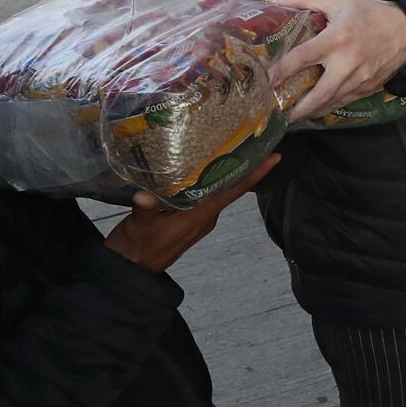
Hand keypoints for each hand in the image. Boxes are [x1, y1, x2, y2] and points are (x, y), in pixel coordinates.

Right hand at [104, 155, 278, 274]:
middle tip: (250, 136)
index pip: (234, 191)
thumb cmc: (136, 248)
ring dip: (223, 169)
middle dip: (241, 163)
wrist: (130, 269)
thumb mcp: (138, 227)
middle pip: (229, 186)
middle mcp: (205, 215)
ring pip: (216, 189)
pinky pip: (203, 194)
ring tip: (229, 141)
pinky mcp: (187, 217)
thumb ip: (144, 210)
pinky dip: (206, 178)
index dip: (255, 174)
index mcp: (201, 216)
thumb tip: (144, 196)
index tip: (274, 157)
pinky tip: (200, 162)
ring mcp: (197, 217)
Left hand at [270, 0, 405, 120]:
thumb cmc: (370, 14)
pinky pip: (346, 101)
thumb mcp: (338, 1)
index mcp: (337, 39)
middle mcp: (348, 63)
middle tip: (281, 115)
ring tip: (297, 115)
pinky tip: (319, 108)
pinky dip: (331, 107)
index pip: (303, 57)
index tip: (268, 81)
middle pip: (319, 93)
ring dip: (313, 111)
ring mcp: (360, 78)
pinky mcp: (369, 87)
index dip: (282, 70)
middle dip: (300, 108)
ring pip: (333, 102)